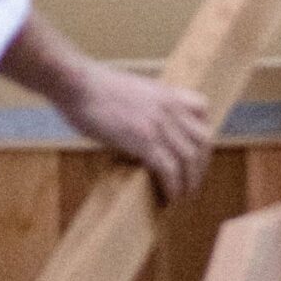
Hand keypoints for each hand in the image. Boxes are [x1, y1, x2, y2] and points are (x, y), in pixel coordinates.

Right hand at [60, 64, 213, 200]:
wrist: (77, 83)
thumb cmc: (93, 88)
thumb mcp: (131, 92)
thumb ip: (145, 108)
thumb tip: (142, 130)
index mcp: (167, 93)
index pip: (203, 109)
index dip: (202, 133)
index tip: (195, 153)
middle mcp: (169, 107)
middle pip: (203, 140)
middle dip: (201, 165)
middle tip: (191, 182)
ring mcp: (159, 123)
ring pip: (190, 158)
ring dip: (189, 181)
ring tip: (182, 195)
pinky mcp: (144, 139)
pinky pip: (169, 169)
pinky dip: (172, 187)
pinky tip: (167, 197)